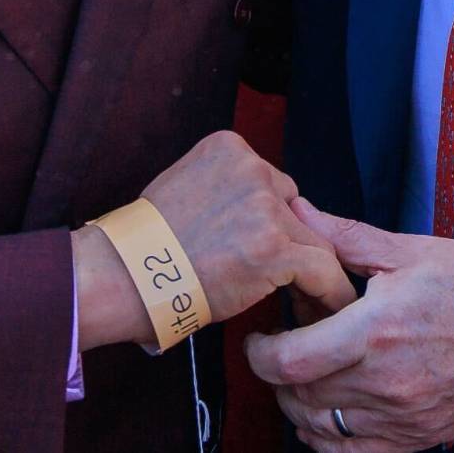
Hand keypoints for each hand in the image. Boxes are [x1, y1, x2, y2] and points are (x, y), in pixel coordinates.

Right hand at [72, 132, 355, 351]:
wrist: (124, 274)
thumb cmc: (146, 243)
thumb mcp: (184, 185)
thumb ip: (224, 188)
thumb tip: (252, 213)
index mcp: (229, 147)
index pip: (271, 183)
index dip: (269, 219)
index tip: (263, 246)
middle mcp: (252, 167)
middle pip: (294, 208)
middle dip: (286, 241)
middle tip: (277, 275)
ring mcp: (265, 206)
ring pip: (312, 239)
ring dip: (305, 268)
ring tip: (303, 296)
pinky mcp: (275, 247)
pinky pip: (322, 269)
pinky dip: (329, 291)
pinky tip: (327, 304)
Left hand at [243, 199, 453, 452]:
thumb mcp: (410, 249)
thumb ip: (344, 237)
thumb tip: (297, 212)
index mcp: (377, 329)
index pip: (290, 361)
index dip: (259, 355)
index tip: (259, 338)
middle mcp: (386, 382)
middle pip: (299, 398)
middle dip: (276, 377)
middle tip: (282, 350)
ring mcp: (405, 417)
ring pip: (322, 429)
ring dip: (300, 407)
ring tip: (304, 378)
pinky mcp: (423, 438)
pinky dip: (329, 440)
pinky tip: (329, 415)